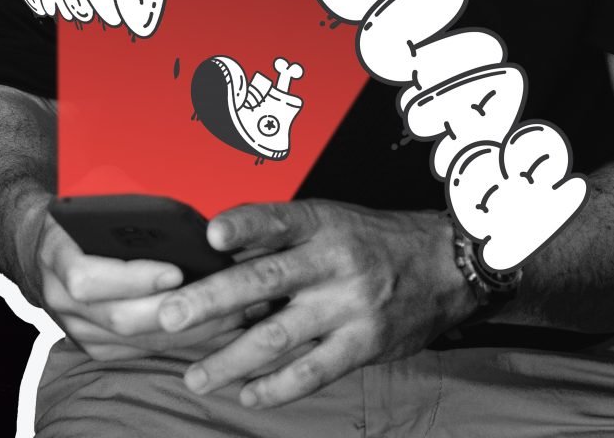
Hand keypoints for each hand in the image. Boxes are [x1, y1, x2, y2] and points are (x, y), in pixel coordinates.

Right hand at [17, 197, 248, 362]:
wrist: (36, 246)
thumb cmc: (75, 215)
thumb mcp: (86, 202)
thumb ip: (120, 212)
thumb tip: (178, 218)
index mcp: (54, 254)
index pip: (87, 279)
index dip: (133, 279)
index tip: (175, 272)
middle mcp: (59, 299)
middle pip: (119, 318)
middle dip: (174, 311)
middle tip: (219, 298)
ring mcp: (76, 329)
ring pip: (135, 342)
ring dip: (187, 331)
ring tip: (231, 314)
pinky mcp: (94, 347)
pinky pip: (141, 352)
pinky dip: (178, 342)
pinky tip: (213, 329)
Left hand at [156, 200, 476, 408]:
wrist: (443, 265)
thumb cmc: (369, 241)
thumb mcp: (327, 221)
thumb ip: (276, 238)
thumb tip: (213, 253)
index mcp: (319, 223)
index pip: (277, 219)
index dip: (244, 226)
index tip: (211, 234)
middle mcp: (332, 261)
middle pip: (265, 280)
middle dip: (213, 300)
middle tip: (170, 316)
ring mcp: (348, 306)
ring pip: (281, 335)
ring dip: (232, 359)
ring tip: (195, 376)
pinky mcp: (364, 344)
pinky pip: (314, 371)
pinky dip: (278, 387)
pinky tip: (247, 394)